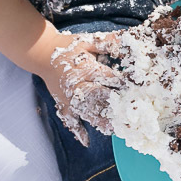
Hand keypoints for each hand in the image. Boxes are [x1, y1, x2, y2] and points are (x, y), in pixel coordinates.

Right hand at [44, 31, 123, 145]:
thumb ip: (107, 42)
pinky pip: (70, 120)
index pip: (109, 79)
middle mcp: (79, 87)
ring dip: (102, 122)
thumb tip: (128, 38)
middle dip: (117, 108)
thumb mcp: (88, 40)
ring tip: (116, 130)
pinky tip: (86, 141)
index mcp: (88, 70)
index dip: (124, 85)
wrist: (41, 53)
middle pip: (101, 100)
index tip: (139, 91)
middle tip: (132, 117)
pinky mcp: (64, 104)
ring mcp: (71, 98)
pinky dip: (77, 130)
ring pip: (88, 113)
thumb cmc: (67, 46)